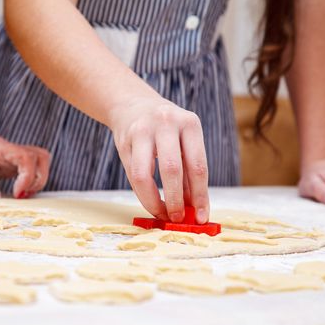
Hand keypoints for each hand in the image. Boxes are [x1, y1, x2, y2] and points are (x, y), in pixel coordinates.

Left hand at [0, 126, 49, 198]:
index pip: (25, 157)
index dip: (28, 177)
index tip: (18, 194)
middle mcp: (9, 149)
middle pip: (41, 157)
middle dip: (38, 179)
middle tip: (22, 195)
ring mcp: (12, 155)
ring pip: (40, 161)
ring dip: (38, 179)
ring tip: (22, 194)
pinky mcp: (11, 162)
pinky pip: (32, 168)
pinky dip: (32, 181)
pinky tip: (18, 192)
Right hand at [110, 97, 209, 222]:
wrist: (133, 105)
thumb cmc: (165, 130)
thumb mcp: (183, 141)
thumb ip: (189, 171)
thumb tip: (194, 208)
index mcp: (189, 123)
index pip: (197, 166)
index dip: (200, 195)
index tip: (201, 217)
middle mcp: (166, 123)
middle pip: (172, 170)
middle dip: (176, 200)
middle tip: (179, 219)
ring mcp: (142, 131)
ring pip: (145, 175)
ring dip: (155, 201)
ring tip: (163, 214)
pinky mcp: (124, 141)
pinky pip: (132, 175)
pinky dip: (143, 194)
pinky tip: (151, 202)